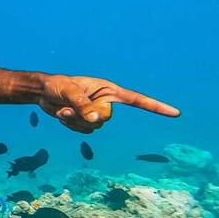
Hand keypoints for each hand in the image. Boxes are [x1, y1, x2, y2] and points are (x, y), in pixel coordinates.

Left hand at [37, 75, 179, 132]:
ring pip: (94, 128)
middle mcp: (105, 101)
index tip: (175, 113)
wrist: (43, 92)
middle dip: (86, 115)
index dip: (156, 107)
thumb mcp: (69, 93)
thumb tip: (97, 120)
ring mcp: (96, 112)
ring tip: (64, 109)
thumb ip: (83, 106)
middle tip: (70, 106)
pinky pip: (83, 132)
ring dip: (75, 121)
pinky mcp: (86, 121)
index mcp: (108, 89)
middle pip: (106, 118)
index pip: (137, 100)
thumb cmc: (58, 85)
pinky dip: (70, 125)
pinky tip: (63, 114)